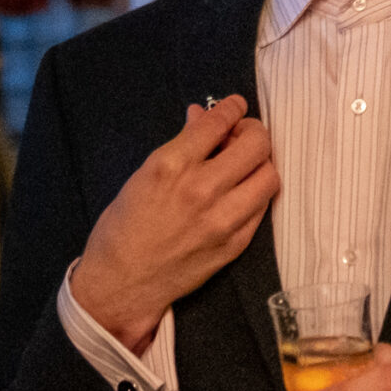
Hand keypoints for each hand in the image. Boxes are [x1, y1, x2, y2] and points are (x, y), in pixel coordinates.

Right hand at [71, 96, 277, 353]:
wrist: (122, 283)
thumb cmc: (123, 227)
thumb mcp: (143, 175)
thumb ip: (180, 146)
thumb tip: (202, 119)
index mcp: (171, 165)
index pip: (218, 122)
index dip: (232, 108)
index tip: (235, 106)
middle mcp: (202, 189)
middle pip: (256, 145)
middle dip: (253, 132)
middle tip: (242, 135)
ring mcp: (223, 219)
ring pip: (269, 176)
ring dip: (260, 164)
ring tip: (245, 166)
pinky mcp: (236, 244)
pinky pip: (262, 208)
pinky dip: (255, 193)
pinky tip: (241, 193)